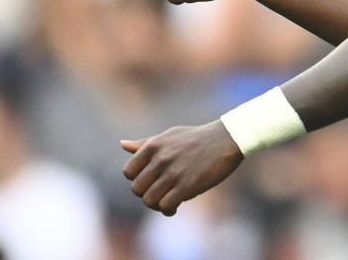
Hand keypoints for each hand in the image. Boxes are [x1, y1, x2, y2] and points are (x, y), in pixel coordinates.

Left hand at [121, 122, 243, 215]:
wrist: (225, 139)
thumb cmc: (196, 138)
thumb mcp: (168, 136)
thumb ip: (145, 143)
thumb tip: (122, 144)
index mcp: (153, 145)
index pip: (128, 172)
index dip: (137, 180)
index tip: (150, 181)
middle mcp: (160, 159)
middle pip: (137, 189)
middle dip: (147, 194)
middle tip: (159, 193)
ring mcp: (173, 173)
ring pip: (149, 200)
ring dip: (157, 205)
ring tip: (167, 201)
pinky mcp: (187, 186)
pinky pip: (166, 205)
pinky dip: (168, 210)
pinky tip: (176, 206)